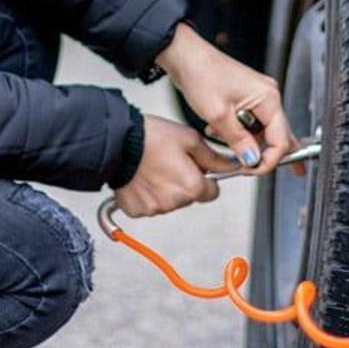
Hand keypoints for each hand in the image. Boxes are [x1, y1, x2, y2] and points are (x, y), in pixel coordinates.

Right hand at [114, 115, 234, 217]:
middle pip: (189, 197)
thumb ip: (213, 157)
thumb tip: (231, 166)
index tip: (195, 168)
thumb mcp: (189, 139)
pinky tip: (142, 177)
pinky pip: (149, 205)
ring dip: (165, 189)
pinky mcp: (136, 210)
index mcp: (191, 187)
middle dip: (184, 182)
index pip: (212, 192)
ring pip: (169, 202)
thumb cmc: (151, 137)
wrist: (117, 142)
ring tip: (153, 167)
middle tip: (170, 162)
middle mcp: (174, 202)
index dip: (205, 178)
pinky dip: (147, 194)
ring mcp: (154, 208)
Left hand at [154, 22, 297, 175]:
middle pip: (278, 136)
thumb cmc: (201, 74)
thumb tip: (253, 160)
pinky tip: (221, 131)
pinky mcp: (248, 99)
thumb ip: (239, 141)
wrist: (185, 57)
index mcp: (268, 98)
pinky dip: (239, 133)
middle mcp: (269, 96)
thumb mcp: (219, 114)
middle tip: (250, 170)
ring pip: (264, 132)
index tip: (251, 169)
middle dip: (263, 154)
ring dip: (247, 143)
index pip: (281, 139)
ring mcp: (259, 97)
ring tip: (224, 142)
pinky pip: (252, 124)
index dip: (268, 159)